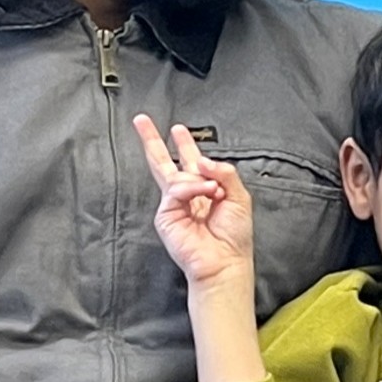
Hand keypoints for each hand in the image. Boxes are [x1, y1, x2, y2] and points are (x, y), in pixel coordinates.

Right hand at [133, 115, 253, 290]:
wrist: (225, 260)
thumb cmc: (234, 236)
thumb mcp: (240, 196)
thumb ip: (225, 172)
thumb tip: (203, 159)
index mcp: (204, 190)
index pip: (191, 162)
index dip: (185, 144)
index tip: (177, 130)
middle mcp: (186, 195)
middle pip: (164, 162)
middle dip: (152, 140)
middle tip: (141, 120)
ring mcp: (173, 204)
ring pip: (175, 173)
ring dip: (199, 179)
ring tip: (214, 191)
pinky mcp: (166, 214)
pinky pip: (176, 189)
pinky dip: (192, 188)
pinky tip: (206, 193)